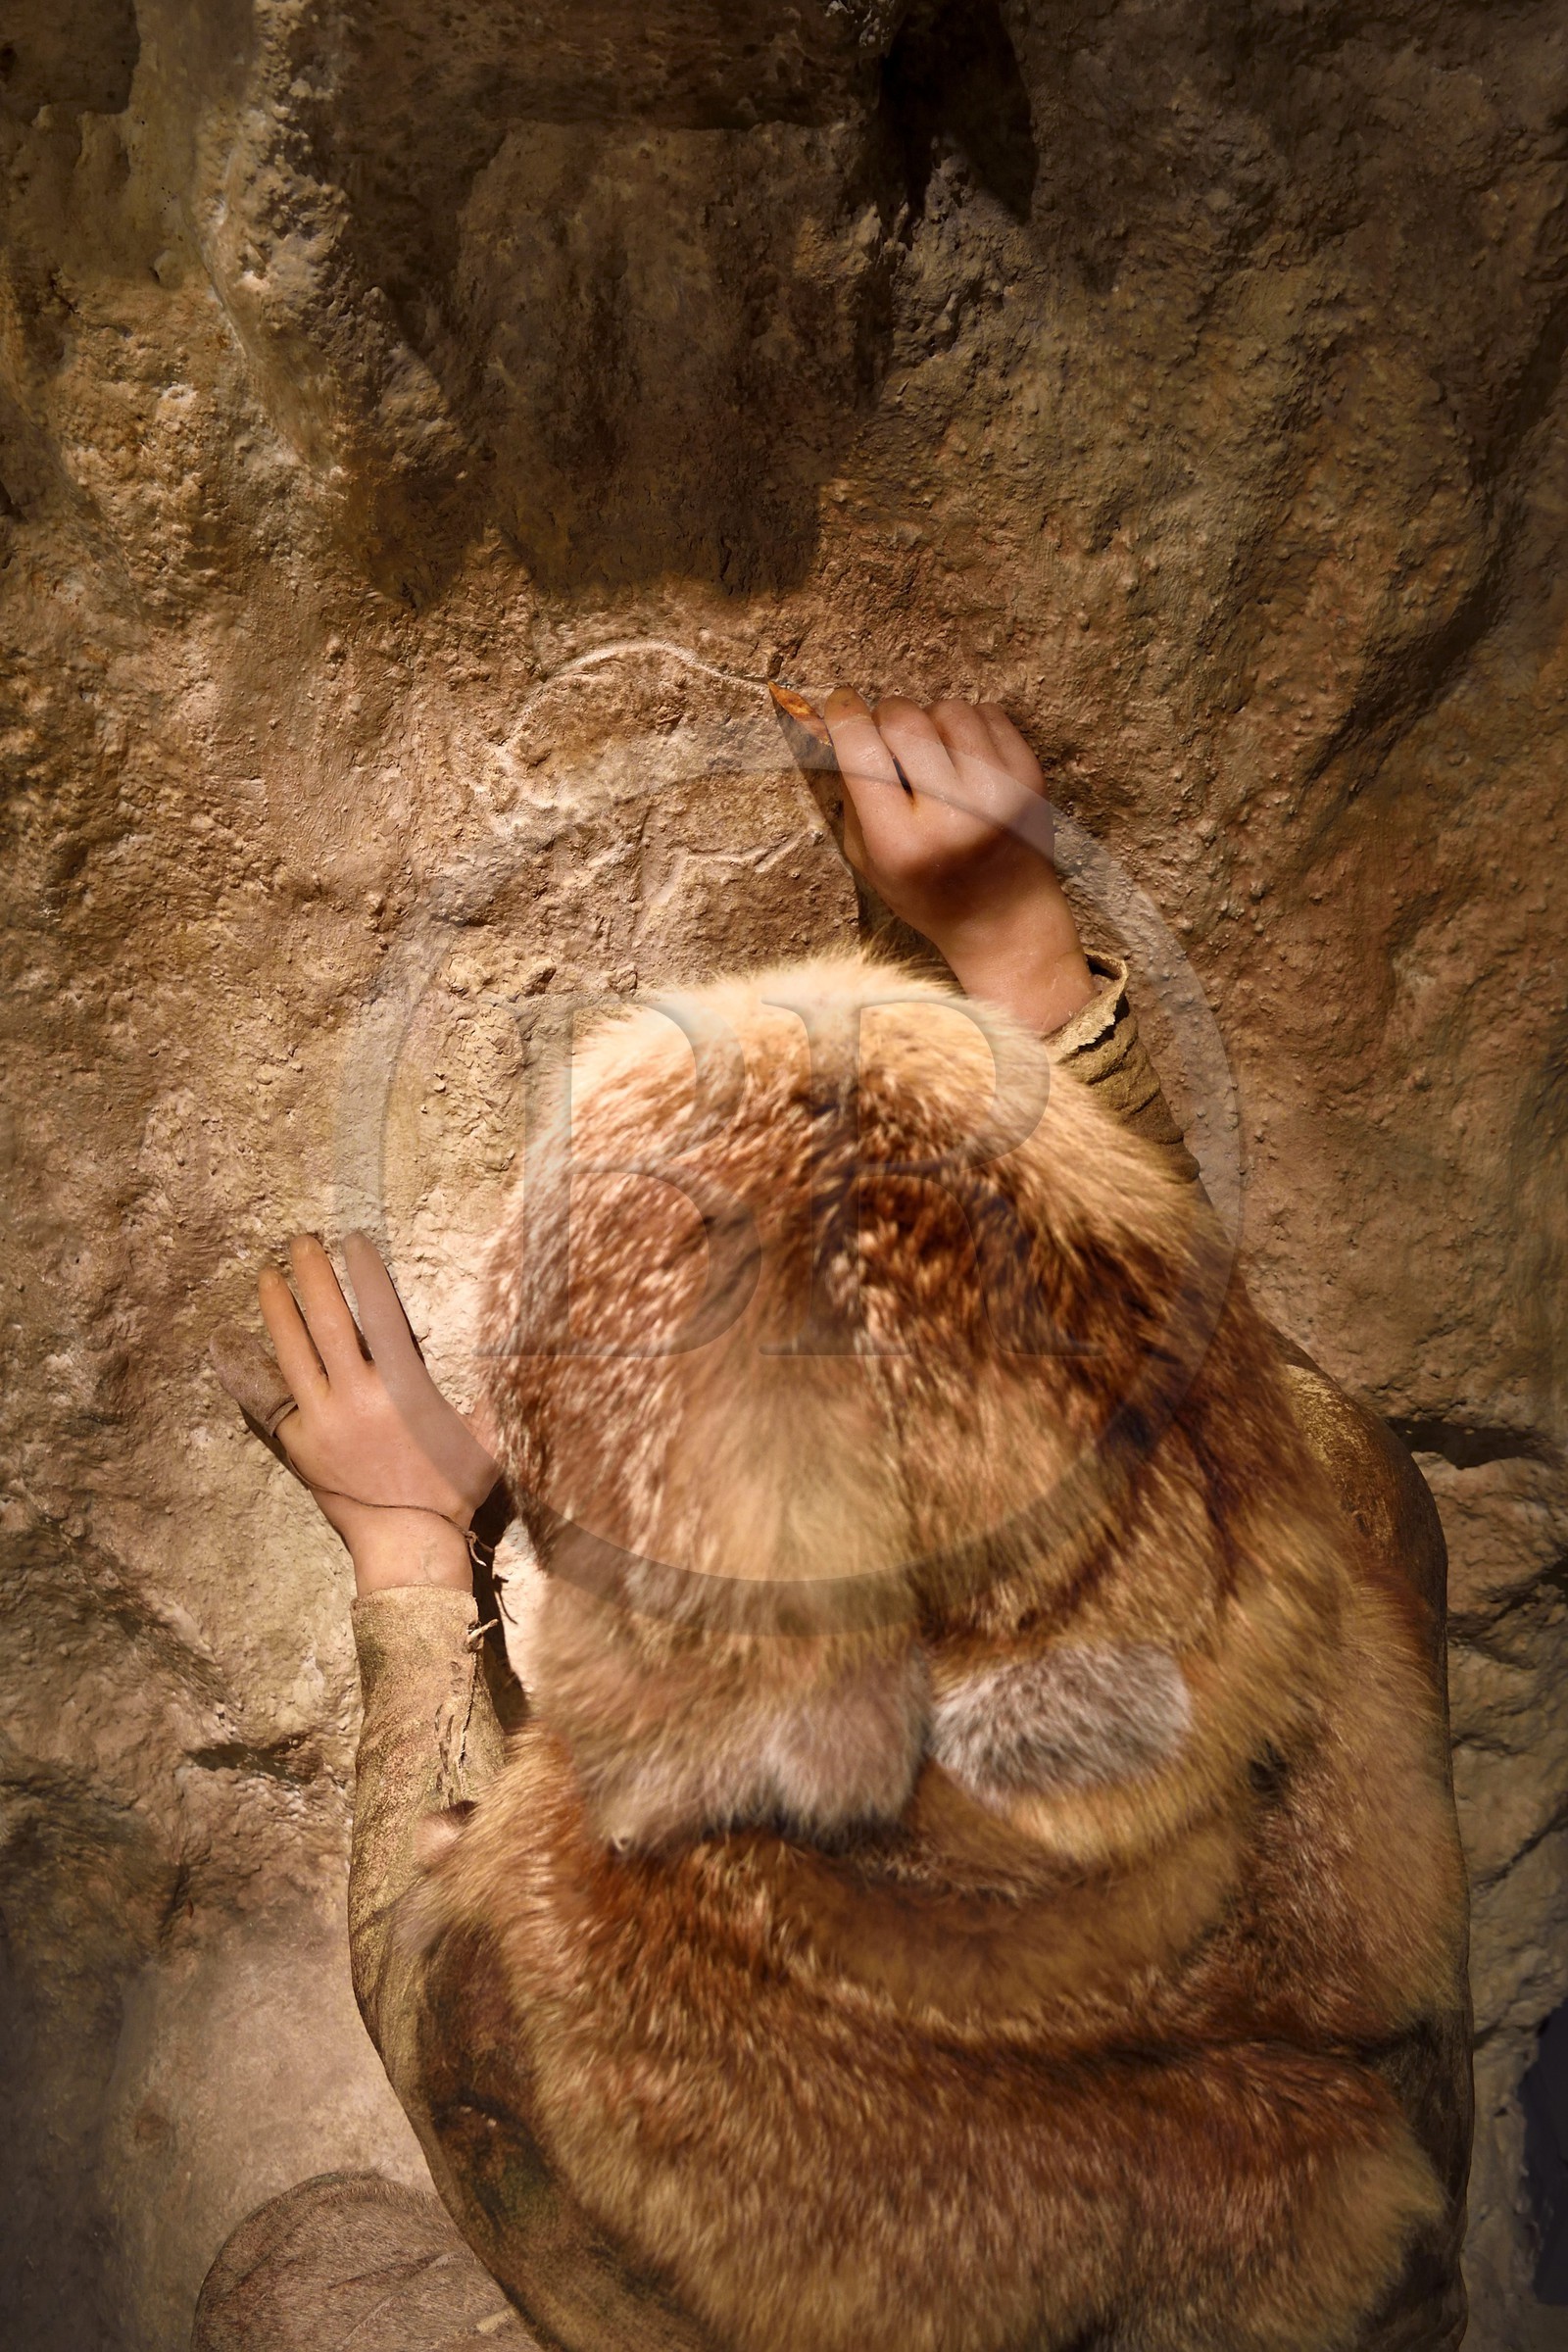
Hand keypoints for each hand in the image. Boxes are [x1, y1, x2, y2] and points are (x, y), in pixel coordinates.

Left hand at [210, 1235, 500, 1594]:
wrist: (405, 1543)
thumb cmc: (453, 1491)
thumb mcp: (488, 1440)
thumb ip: (493, 1398)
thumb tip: (513, 1363)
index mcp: (404, 1390)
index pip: (379, 1314)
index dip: (364, 1273)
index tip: (351, 1240)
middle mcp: (357, 1399)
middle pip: (326, 1322)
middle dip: (311, 1275)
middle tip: (299, 1242)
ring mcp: (322, 1423)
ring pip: (290, 1352)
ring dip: (277, 1309)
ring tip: (266, 1275)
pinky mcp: (299, 1445)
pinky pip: (272, 1398)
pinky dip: (252, 1368)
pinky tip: (238, 1344)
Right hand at [778, 687, 1095, 1036]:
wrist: (1005, 920)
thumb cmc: (926, 891)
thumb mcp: (869, 859)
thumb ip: (849, 793)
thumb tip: (834, 721)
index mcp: (901, 842)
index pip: (861, 750)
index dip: (843, 715)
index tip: (841, 702)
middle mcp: (953, 815)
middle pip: (903, 718)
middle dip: (885, 716)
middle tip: (886, 736)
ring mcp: (998, 793)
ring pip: (947, 708)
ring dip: (929, 720)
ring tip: (931, 753)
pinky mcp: (1029, 778)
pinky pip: (987, 713)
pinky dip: (967, 725)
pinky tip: (963, 758)